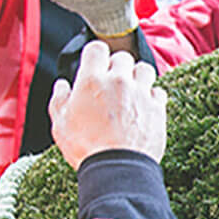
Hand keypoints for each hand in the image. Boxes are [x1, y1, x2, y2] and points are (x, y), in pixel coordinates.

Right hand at [50, 41, 166, 166]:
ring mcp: (140, 93)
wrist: (116, 169)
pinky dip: (152, 96)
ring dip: (137, 77)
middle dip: (116, 67)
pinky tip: (143, 106)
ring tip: (131, 91)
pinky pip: (158, 91)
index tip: (95, 65)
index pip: (97, 49)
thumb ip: (60, 99)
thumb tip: (62, 86)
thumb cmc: (86, 148)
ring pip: (144, 69)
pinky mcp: (157, 108)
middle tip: (111, 83)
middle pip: (122, 57)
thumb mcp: (60, 124)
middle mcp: (119, 81)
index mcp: (92, 80)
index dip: (95, 55)